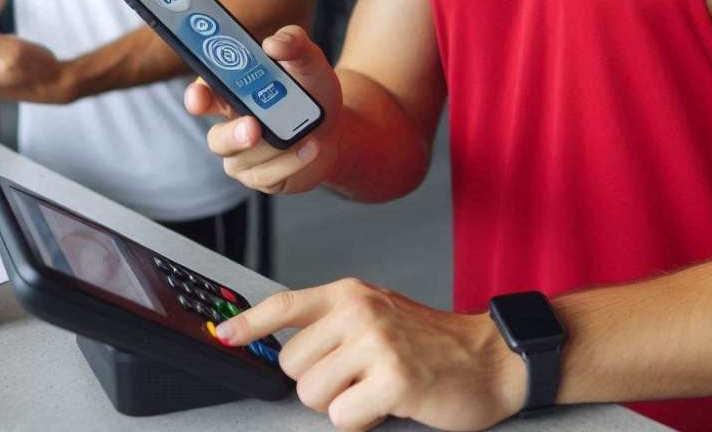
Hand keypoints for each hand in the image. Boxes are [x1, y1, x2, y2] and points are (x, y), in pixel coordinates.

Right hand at [184, 25, 342, 194]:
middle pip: (217, 138)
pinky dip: (292, 162)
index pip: (202, 94)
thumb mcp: (308, 58)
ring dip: (277, 147)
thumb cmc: (312, 88)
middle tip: (254, 127)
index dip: (196, 96)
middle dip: (233, 134)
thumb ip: (293, 42)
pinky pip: (268, 177)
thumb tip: (272, 44)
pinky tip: (312, 147)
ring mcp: (244, 156)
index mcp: (231, 92)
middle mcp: (230, 125)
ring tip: (307, 133)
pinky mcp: (262, 178)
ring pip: (246, 160)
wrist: (339, 125)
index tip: (199, 97)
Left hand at [216, 278, 521, 430]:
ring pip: (313, 394)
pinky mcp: (394, 378)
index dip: (249, 323)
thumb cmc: (427, 342)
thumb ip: (331, 324)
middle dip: (317, 383)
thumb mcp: (376, 315)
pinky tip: (387, 405)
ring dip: (339, 405)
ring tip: (372, 390)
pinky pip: (344, 418)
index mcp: (349, 293)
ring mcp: (377, 342)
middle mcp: (359, 310)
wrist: (488, 359)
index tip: (224, 336)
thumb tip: (280, 349)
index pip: (285, 305)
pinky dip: (361, 422)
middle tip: (355, 379)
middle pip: (291, 364)